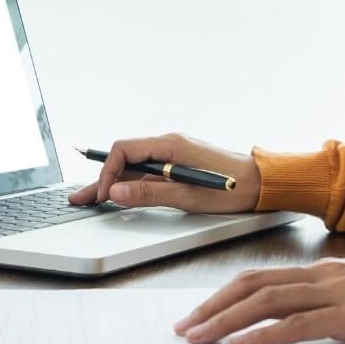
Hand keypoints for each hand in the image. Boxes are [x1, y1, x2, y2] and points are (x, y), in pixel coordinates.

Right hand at [67, 133, 261, 212]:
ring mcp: (174, 154)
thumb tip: (117, 193)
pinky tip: (121, 194)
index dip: (108, 174)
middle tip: (81, 198)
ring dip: (115, 183)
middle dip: (102, 180)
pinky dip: (132, 183)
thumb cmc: (233, 188)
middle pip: (125, 159)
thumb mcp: (188, 195)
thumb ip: (150, 193)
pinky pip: (148, 171)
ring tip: (93, 199)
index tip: (104, 195)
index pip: (124, 151)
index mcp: (169, 145)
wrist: (263, 183)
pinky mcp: (180, 164)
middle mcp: (169, 145)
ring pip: (135, 167)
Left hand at [173, 258, 344, 343]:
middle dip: (212, 307)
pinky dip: (265, 336)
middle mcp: (323, 276)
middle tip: (184, 328)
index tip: (198, 313)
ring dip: (227, 321)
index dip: (223, 295)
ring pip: (267, 302)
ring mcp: (337, 293)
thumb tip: (288, 324)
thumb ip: (326, 305)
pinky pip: (299, 324)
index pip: (259, 277)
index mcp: (323, 272)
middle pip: (252, 285)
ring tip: (200, 338)